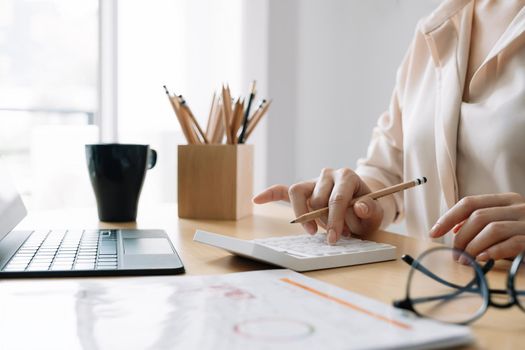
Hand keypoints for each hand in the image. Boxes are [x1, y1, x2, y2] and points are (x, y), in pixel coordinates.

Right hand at [252, 168, 383, 243]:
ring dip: (304, 214)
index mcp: (347, 176)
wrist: (364, 205)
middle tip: (333, 236)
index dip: (334, 220)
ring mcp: (313, 181)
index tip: (333, 239)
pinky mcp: (304, 190)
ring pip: (297, 193)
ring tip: (313, 230)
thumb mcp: (376, 213)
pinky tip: (257, 199)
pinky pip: (283, 190)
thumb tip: (359, 206)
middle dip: (324, 221)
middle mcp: (328, 175)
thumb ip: (370, 210)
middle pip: (316, 198)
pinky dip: (270, 194)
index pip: (336, 199)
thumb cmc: (368, 210)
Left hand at [429, 193, 524, 261]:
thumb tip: (453, 229)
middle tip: (455, 255)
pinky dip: (493, 252)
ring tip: (465, 261)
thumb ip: (481, 223)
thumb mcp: (503, 224)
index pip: (469, 202)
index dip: (448, 217)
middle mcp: (519, 207)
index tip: (433, 233)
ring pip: (491, 229)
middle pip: (478, 217)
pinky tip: (482, 259)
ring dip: (472, 246)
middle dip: (460, 238)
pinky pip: (511, 243)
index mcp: (506, 200)